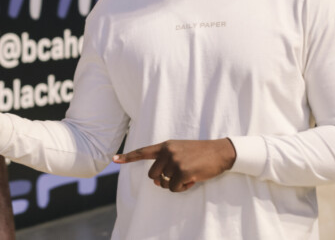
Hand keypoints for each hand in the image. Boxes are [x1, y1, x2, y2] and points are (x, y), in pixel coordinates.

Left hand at [113, 139, 236, 191]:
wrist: (220, 151)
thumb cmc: (200, 153)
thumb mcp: (180, 151)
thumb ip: (165, 163)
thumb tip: (155, 181)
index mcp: (165, 145)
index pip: (143, 151)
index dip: (128, 157)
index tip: (114, 159)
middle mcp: (167, 152)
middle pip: (152, 175)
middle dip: (162, 180)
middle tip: (177, 177)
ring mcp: (174, 161)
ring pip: (164, 183)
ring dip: (175, 184)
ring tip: (188, 175)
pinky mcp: (183, 171)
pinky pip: (174, 188)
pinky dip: (183, 188)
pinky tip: (193, 179)